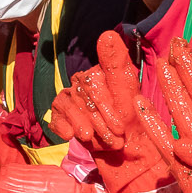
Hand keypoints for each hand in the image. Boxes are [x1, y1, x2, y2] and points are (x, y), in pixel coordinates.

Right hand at [48, 32, 169, 192]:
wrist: (130, 159)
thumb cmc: (136, 127)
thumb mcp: (130, 96)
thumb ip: (117, 64)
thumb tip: (107, 33)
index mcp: (101, 73)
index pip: (90, 82)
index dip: (104, 106)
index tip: (120, 127)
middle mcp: (84, 83)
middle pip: (79, 95)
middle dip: (97, 120)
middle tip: (115, 138)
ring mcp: (72, 100)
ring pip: (68, 106)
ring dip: (85, 128)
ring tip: (101, 142)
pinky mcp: (63, 118)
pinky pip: (55, 117)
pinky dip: (63, 128)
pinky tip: (73, 138)